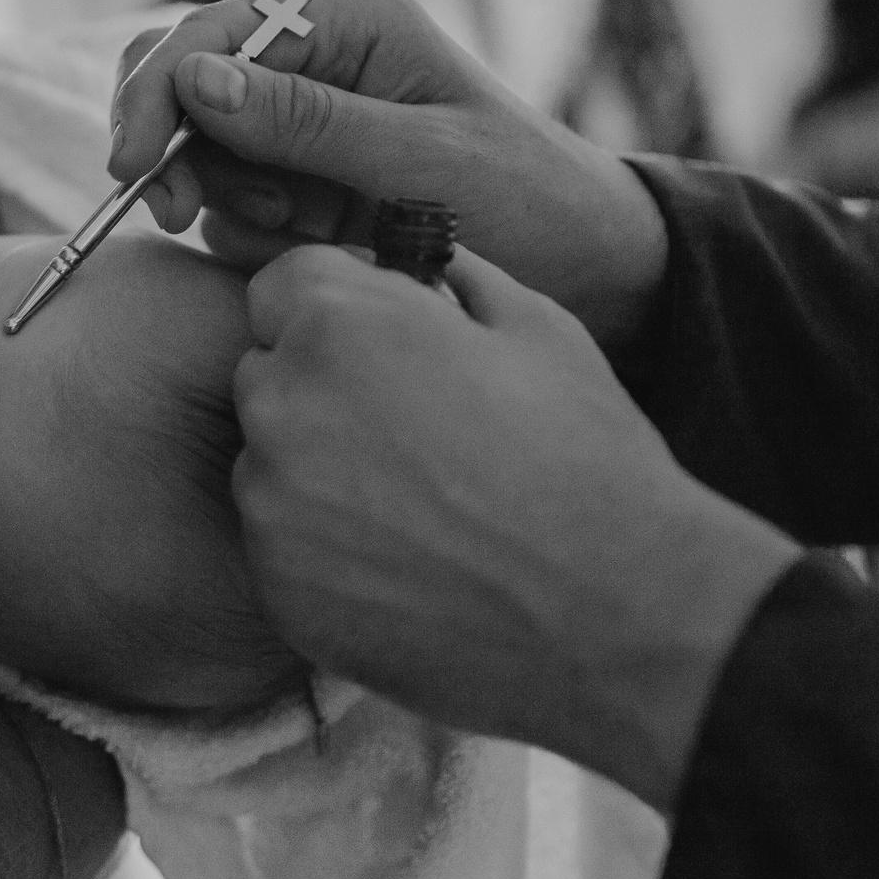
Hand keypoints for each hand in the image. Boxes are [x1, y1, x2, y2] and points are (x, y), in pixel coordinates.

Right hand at [111, 0, 669, 349]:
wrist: (591, 270)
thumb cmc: (531, 201)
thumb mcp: (425, 163)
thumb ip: (310, 125)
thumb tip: (195, 81)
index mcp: (348, 23)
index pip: (214, 33)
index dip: (159, 92)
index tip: (132, 165)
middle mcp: (315, 64)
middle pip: (186, 84)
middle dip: (173, 148)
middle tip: (175, 214)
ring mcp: (304, 129)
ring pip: (200, 154)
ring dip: (226, 201)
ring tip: (304, 232)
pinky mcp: (302, 188)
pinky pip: (231, 206)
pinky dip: (251, 235)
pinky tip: (313, 246)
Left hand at [229, 246, 799, 810]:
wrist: (610, 613)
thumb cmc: (584, 460)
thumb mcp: (537, 329)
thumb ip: (456, 278)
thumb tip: (424, 265)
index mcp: (339, 323)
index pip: (282, 286)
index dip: (336, 308)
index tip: (383, 344)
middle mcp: (283, 407)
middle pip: (268, 373)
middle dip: (321, 386)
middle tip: (410, 430)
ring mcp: (271, 506)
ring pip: (269, 463)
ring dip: (319, 471)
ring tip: (419, 506)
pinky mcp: (277, 587)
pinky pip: (281, 544)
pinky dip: (324, 549)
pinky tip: (407, 564)